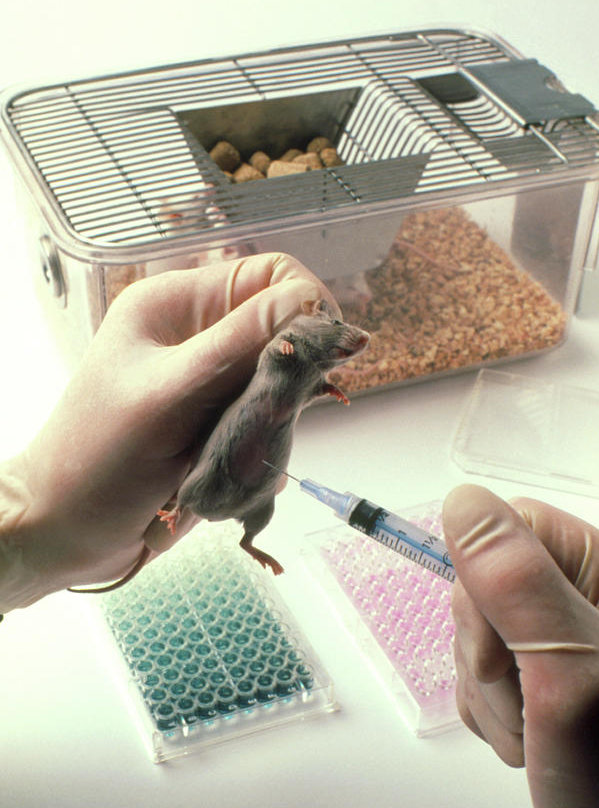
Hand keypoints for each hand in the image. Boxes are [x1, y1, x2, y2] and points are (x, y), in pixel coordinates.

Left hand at [0, 253, 338, 610]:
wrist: (70, 532)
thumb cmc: (97, 461)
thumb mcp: (167, 395)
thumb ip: (238, 345)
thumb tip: (310, 301)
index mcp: (176, 305)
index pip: (268, 275)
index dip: (304, 304)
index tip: (319, 352)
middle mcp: (199, 335)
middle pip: (284, 325)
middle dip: (292, 366)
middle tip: (277, 408)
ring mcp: (213, 380)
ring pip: (284, 376)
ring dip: (280, 409)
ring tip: (246, 442)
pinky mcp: (223, 420)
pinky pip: (272, 414)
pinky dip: (271, 436)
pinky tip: (247, 460)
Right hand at [443, 484, 598, 807]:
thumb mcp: (571, 672)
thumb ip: (516, 580)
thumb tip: (464, 502)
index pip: (516, 527)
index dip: (489, 581)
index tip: (502, 645)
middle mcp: (588, 604)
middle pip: (485, 581)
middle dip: (486, 652)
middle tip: (529, 699)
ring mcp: (560, 644)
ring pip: (473, 629)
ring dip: (487, 691)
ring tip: (534, 733)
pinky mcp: (537, 680)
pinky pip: (475, 670)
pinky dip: (486, 711)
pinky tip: (525, 741)